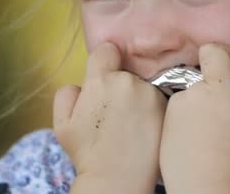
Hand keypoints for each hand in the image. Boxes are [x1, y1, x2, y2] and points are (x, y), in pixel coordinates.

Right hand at [53, 43, 166, 193]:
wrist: (118, 178)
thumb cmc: (87, 153)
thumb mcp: (62, 124)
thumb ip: (66, 94)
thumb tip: (81, 85)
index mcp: (101, 80)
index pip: (107, 50)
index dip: (104, 61)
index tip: (104, 76)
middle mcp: (129, 81)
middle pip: (124, 72)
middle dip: (119, 86)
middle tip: (114, 112)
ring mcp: (151, 94)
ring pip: (142, 86)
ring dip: (137, 97)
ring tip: (130, 125)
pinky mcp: (167, 108)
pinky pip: (157, 99)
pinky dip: (152, 109)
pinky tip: (144, 129)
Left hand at [159, 43, 229, 193]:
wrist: (201, 184)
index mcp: (217, 87)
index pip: (212, 52)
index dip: (218, 56)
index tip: (221, 64)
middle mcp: (191, 91)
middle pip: (201, 80)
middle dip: (210, 92)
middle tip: (219, 116)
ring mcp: (173, 107)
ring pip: (188, 99)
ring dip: (195, 109)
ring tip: (205, 137)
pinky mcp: (161, 122)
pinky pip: (176, 116)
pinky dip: (183, 125)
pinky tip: (192, 144)